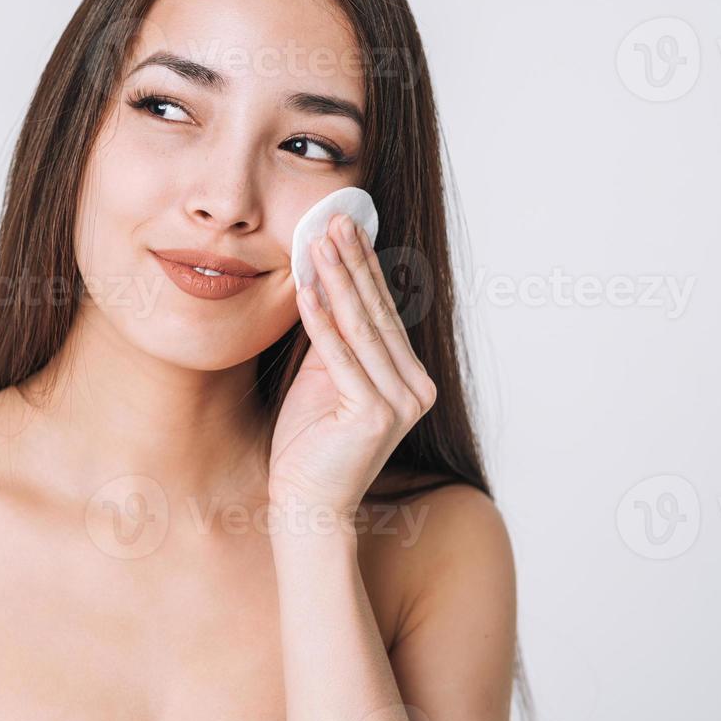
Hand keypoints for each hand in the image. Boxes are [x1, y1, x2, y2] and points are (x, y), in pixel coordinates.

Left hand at [268, 212, 438, 515]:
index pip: (383, 310)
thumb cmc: (309, 444)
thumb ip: (332, 337)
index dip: (363, 266)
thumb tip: (324, 279)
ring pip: (362, 327)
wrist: (306, 504)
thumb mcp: (323, 377)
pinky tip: (305, 288)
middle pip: (376, 312)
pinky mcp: (374, 415)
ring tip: (319, 239)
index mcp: (410, 377)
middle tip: (334, 216)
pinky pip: (341, 356)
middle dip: (353, 261)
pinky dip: (321, 320)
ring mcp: (400, 403)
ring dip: (338, 279)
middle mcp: (415, 387)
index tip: (345, 224)